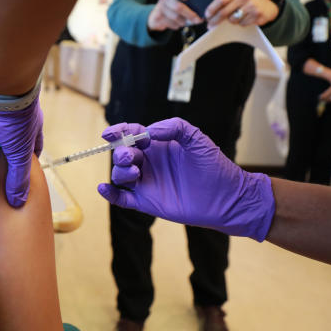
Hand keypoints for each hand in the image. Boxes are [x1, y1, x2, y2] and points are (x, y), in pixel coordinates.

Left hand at [0, 84, 42, 207]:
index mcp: (31, 127)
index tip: (18, 176)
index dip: (27, 162)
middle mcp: (15, 117)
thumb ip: (18, 177)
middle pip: (9, 140)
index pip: (33, 148)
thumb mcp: (19, 152)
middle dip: (1, 154)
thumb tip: (18, 202)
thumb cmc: (15, 117)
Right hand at [96, 119, 274, 240]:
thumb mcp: (197, 139)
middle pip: (122, 154)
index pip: (131, 134)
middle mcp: (149, 163)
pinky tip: (103, 188)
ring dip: (120, 171)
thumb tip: (149, 132)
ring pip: (120, 174)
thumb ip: (174, 127)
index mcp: (158, 145)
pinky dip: (110, 194)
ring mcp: (147, 183)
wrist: (227, 198)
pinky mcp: (147, 202)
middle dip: (121, 152)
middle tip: (132, 156)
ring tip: (136, 173)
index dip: (119, 132)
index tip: (110, 133)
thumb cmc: (215, 167)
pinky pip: (122, 198)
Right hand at [147, 0, 202, 30]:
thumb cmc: (177, 4)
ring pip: (176, 17)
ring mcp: (160, 8)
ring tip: (189, 21)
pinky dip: (178, 25)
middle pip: (177, 6)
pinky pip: (172, 24)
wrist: (160, 15)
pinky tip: (180, 22)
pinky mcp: (158, 18)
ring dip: (185, 21)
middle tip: (198, 20)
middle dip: (189, 14)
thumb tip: (205, 8)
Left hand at [205, 0, 278, 26]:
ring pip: (233, 20)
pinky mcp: (257, 16)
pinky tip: (244, 20)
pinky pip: (242, 24)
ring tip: (234, 19)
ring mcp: (251, 7)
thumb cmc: (246, 3)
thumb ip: (225, 3)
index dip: (212, 8)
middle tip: (210, 25)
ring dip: (230, 23)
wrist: (267, 5)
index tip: (207, 16)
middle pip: (224, 12)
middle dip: (215, 20)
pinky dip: (241, 24)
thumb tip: (209, 16)